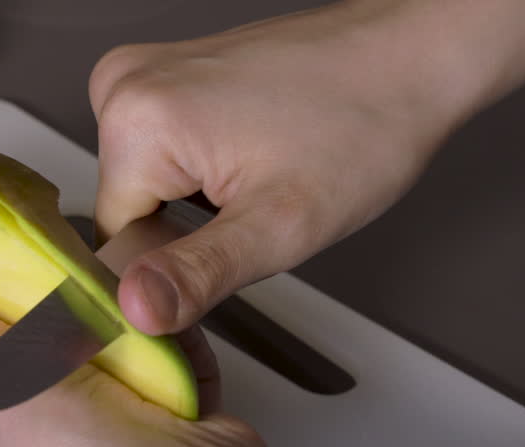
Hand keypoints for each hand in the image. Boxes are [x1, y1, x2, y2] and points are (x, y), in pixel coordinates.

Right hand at [89, 2, 480, 334]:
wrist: (411, 58)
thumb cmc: (364, 124)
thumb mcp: (279, 225)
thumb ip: (196, 274)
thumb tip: (135, 310)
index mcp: (138, 120)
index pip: (113, 246)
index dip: (169, 272)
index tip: (229, 255)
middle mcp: (124, 86)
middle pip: (127, 214)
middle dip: (184, 235)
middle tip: (254, 213)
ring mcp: (142, 75)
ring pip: (142, 189)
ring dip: (192, 207)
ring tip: (259, 179)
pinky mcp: (164, 76)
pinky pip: (156, 156)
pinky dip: (196, 175)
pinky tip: (249, 159)